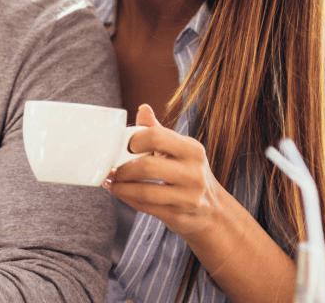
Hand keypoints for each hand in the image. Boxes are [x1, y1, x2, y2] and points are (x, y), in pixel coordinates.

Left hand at [104, 104, 222, 239]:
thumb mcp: (181, 150)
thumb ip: (159, 131)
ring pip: (144, 192)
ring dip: (121, 187)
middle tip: (112, 169)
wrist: (213, 211)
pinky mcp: (178, 216)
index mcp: (192, 150)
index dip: (134, 141)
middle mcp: (193, 173)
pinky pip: (146, 207)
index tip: (123, 146)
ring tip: (112, 182)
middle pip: (147, 167)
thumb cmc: (189, 173)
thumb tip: (143, 108)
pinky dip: (128, 199)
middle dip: (123, 169)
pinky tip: (120, 192)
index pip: (156, 137)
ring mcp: (187, 197)